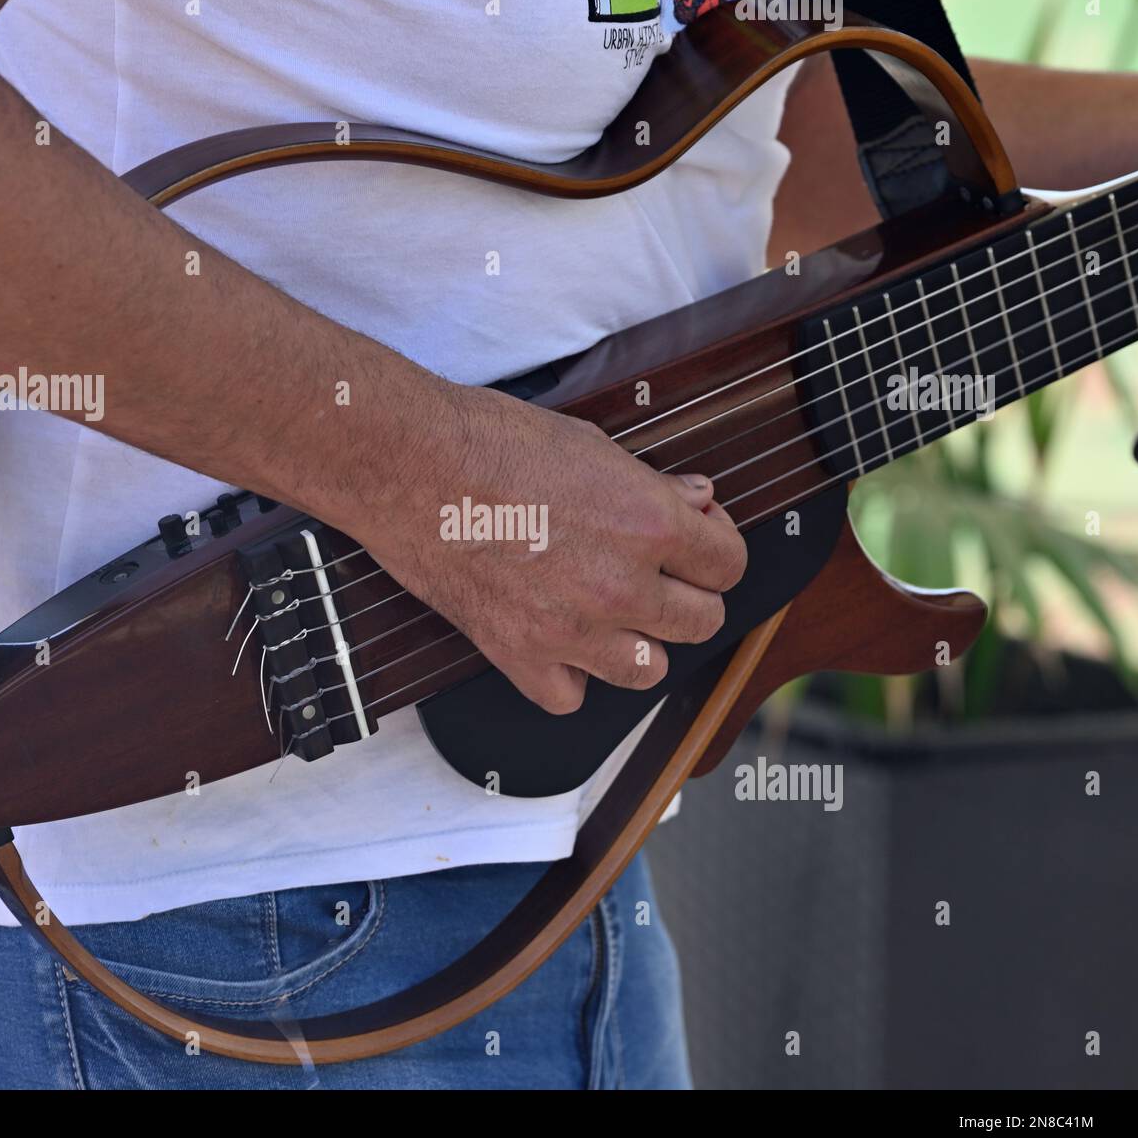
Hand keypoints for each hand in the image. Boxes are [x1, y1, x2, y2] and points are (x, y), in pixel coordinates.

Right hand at [356, 381, 746, 713]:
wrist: (408, 464)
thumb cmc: (490, 440)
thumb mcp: (589, 444)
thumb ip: (652, 485)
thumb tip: (696, 502)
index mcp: (648, 523)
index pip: (729, 565)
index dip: (717, 547)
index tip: (697, 537)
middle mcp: (620, 584)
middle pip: (702, 623)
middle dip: (690, 596)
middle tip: (662, 574)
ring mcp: (570, 629)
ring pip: (647, 671)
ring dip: (640, 642)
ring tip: (615, 612)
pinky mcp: (518, 655)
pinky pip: (571, 696)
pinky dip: (571, 676)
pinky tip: (559, 641)